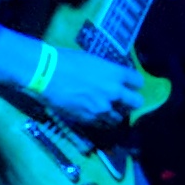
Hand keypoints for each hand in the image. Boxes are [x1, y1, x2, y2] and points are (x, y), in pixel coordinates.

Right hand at [20, 43, 149, 131]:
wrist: (46, 73)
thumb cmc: (66, 60)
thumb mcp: (93, 61)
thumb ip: (106, 72)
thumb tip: (110, 78)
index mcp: (116, 73)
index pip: (138, 82)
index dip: (133, 84)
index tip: (128, 84)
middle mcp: (114, 92)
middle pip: (136, 103)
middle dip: (130, 102)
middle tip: (122, 100)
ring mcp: (102, 107)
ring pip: (119, 118)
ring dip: (115, 113)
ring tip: (106, 110)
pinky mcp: (89, 118)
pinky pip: (102, 124)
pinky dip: (100, 120)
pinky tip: (93, 115)